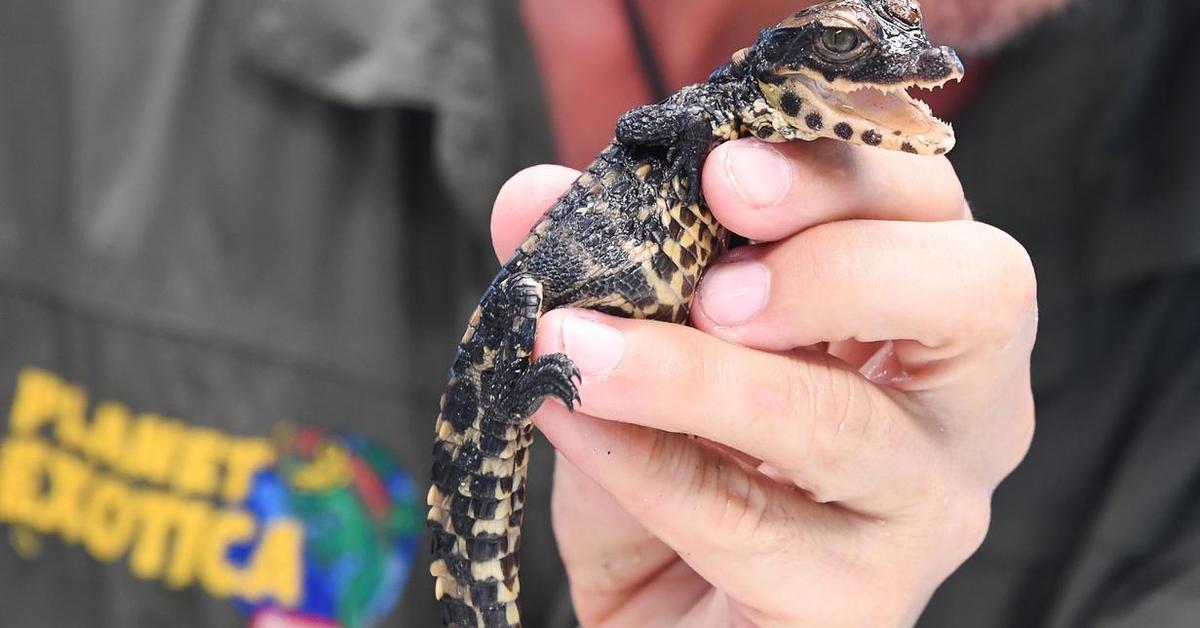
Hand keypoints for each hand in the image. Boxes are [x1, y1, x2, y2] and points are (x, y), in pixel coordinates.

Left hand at [489, 137, 1036, 626]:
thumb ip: (602, 270)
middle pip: (978, 295)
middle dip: (832, 263)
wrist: (672, 617)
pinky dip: (644, 463)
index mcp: (919, 313)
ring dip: (697, 376)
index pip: (928, 205)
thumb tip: (529, 195)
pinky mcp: (862, 606)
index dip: (836, 171)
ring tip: (583, 350)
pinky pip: (749, 524)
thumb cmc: (681, 472)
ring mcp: (925, 514)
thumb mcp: (639, 352)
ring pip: (843, 423)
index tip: (720, 170)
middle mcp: (959, 408)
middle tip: (708, 286)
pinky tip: (572, 420)